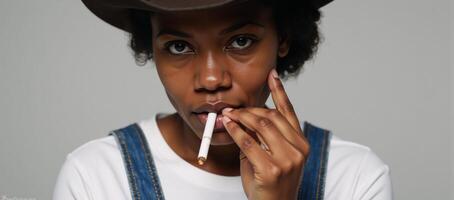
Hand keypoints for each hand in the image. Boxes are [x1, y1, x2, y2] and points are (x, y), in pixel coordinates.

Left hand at [222, 69, 309, 199]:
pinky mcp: (271, 169)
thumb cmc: (271, 184)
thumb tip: (245, 116)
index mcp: (301, 144)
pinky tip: (229, 126)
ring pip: (261, 125)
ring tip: (229, 115)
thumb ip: (264, 137)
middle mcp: (298, 149)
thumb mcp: (272, 156)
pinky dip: (236, 131)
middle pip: (271, 116)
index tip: (272, 75)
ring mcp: (287, 160)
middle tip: (234, 109)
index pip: (289, 112)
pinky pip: (249, 142)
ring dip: (241, 117)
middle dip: (249, 109)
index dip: (280, 91)